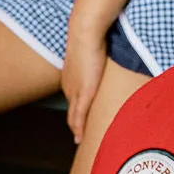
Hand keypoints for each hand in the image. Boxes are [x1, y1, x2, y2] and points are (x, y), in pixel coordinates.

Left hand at [62, 22, 107, 143]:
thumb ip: (96, 60)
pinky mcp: (83, 94)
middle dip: (74, 125)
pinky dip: (79, 129)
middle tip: (79, 138)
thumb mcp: (91, 52)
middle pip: (71, 112)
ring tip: (81, 141)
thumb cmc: (91, 37)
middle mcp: (69, 87)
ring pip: (73, 117)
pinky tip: (79, 139)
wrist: (85, 32)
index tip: (79, 123)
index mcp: (70, 79)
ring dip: (76, 130)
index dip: (75, 113)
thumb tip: (104, 55)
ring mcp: (75, 92)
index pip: (72, 101)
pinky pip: (79, 117)